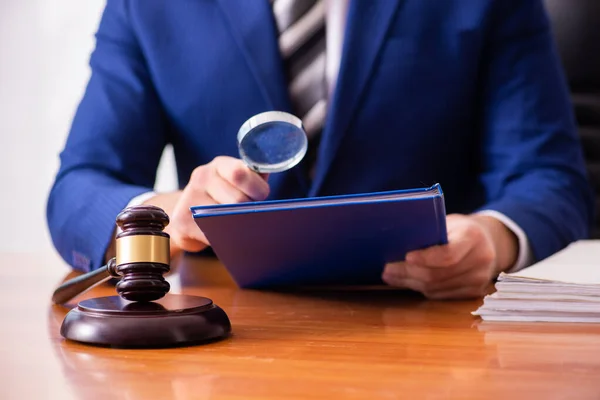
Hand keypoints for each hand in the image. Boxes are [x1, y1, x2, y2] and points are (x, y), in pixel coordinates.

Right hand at [144, 156, 269, 255]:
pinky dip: (223, 238)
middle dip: (250, 210)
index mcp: (221, 165)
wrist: (185, 211)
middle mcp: (202, 177)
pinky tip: (225, 234)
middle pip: (237, 200)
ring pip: (224, 218)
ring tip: (241, 225)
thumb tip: (269, 178)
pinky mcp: (182, 220)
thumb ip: (256, 178)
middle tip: (251, 215)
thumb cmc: (223, 195)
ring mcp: (189, 198)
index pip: (240, 173)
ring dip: (239, 225)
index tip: (262, 198)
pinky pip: (211, 234)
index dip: (257, 189)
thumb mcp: (239, 182)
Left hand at [382, 214, 517, 299]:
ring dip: (411, 283)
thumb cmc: (459, 229)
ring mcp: (480, 279)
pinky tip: (408, 282)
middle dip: (409, 273)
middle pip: (438, 274)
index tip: (406, 257)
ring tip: (392, 276)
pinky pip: (442, 295)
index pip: (448, 254)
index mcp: (473, 237)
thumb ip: (429, 232)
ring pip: (437, 288)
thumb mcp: (448, 222)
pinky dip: (422, 289)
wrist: (488, 241)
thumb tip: (396, 244)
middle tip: (387, 269)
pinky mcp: (474, 292)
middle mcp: (481, 259)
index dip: (425, 258)